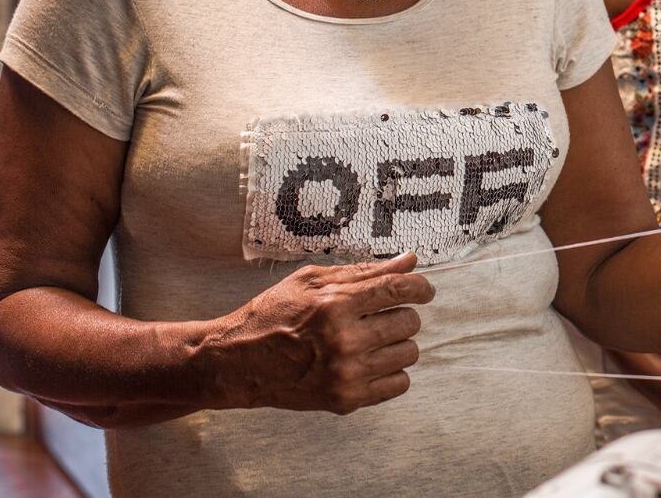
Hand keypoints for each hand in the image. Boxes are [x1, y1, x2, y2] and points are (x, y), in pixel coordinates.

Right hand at [207, 252, 434, 414]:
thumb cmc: (272, 315)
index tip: (423, 290)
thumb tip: (408, 261)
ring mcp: (346, 374)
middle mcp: (343, 341)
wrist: (237, 363)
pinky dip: (393, 371)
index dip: (419, 287)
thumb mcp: (311, 281)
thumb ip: (363, 271)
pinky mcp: (345, 399)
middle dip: (403, 314)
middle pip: (408, 322)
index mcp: (335, 305)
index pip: (398, 290)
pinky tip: (372, 362)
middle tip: (382, 316)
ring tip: (374, 339)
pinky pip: (399, 384)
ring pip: (408, 353)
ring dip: (398, 343)